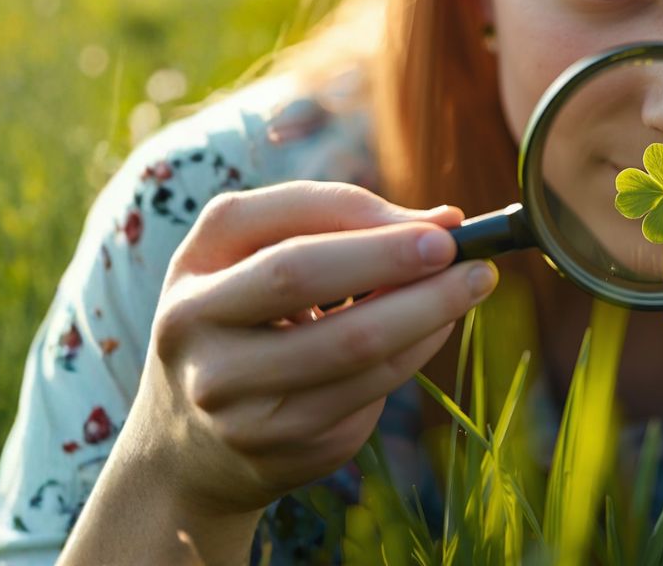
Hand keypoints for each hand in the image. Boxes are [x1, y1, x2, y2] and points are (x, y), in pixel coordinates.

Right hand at [125, 180, 495, 518]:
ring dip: (426, 312)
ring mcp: (229, 395)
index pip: (277, 217)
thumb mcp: (263, 264)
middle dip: (392, 258)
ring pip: (347, 346)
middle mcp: (193, 327)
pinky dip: (413, 355)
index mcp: (193, 263)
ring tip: (470, 287)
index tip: (439, 223)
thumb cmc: (249, 326)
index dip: (363, 214)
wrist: (192, 448)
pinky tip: (434, 332)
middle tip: (465, 255)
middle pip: (299, 276)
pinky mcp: (271, 446)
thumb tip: (446, 221)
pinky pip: (364, 395)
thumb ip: (342, 228)